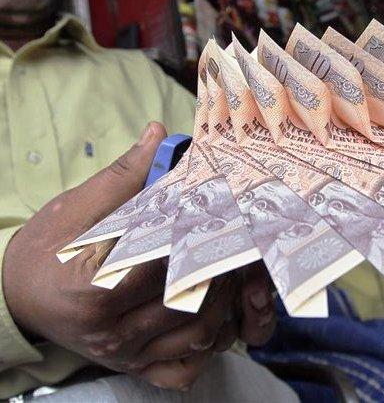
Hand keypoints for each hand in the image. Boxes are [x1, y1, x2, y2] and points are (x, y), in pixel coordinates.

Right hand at [2, 122, 273, 389]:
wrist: (17, 298)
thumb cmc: (43, 252)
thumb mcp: (75, 210)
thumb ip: (123, 177)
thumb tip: (157, 135)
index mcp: (92, 291)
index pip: (163, 266)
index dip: (197, 238)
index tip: (220, 216)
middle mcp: (111, 333)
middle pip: (188, 304)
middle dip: (222, 271)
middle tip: (240, 242)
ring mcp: (125, 356)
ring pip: (196, 337)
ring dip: (225, 305)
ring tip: (232, 272)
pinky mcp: (134, 368)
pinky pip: (183, 371)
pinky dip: (205, 348)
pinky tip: (213, 319)